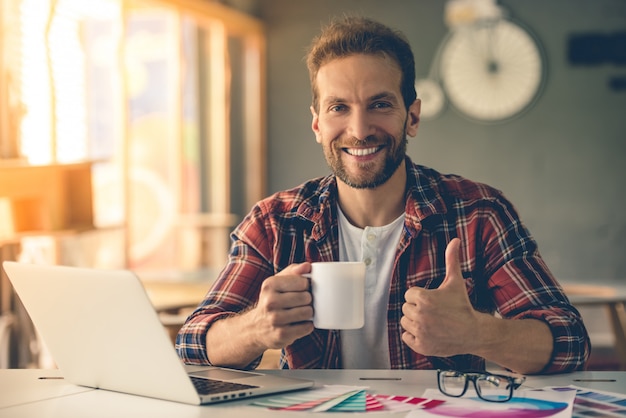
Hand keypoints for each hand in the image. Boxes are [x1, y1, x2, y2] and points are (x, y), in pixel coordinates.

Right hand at [246, 263, 314, 349]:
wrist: (255, 327)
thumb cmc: (272, 300)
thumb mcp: (278, 282)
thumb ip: (294, 271)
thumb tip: (308, 266)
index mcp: (269, 285)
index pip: (303, 282)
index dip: (306, 286)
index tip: (301, 289)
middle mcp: (270, 302)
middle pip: (307, 297)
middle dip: (308, 300)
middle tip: (301, 303)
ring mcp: (275, 319)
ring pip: (308, 312)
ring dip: (308, 313)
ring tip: (300, 312)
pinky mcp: (281, 335)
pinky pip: (307, 327)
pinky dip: (306, 325)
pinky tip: (298, 323)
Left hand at [400, 238, 478, 356]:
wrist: (473, 333)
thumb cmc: (462, 306)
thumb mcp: (455, 281)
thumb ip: (452, 260)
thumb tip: (454, 240)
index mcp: (423, 298)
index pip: (409, 295)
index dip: (420, 297)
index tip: (433, 301)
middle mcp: (419, 315)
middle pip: (406, 308)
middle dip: (417, 309)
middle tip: (434, 312)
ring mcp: (419, 332)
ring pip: (405, 322)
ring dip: (415, 322)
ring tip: (431, 322)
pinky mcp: (420, 345)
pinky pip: (406, 337)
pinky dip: (414, 335)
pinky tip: (428, 332)